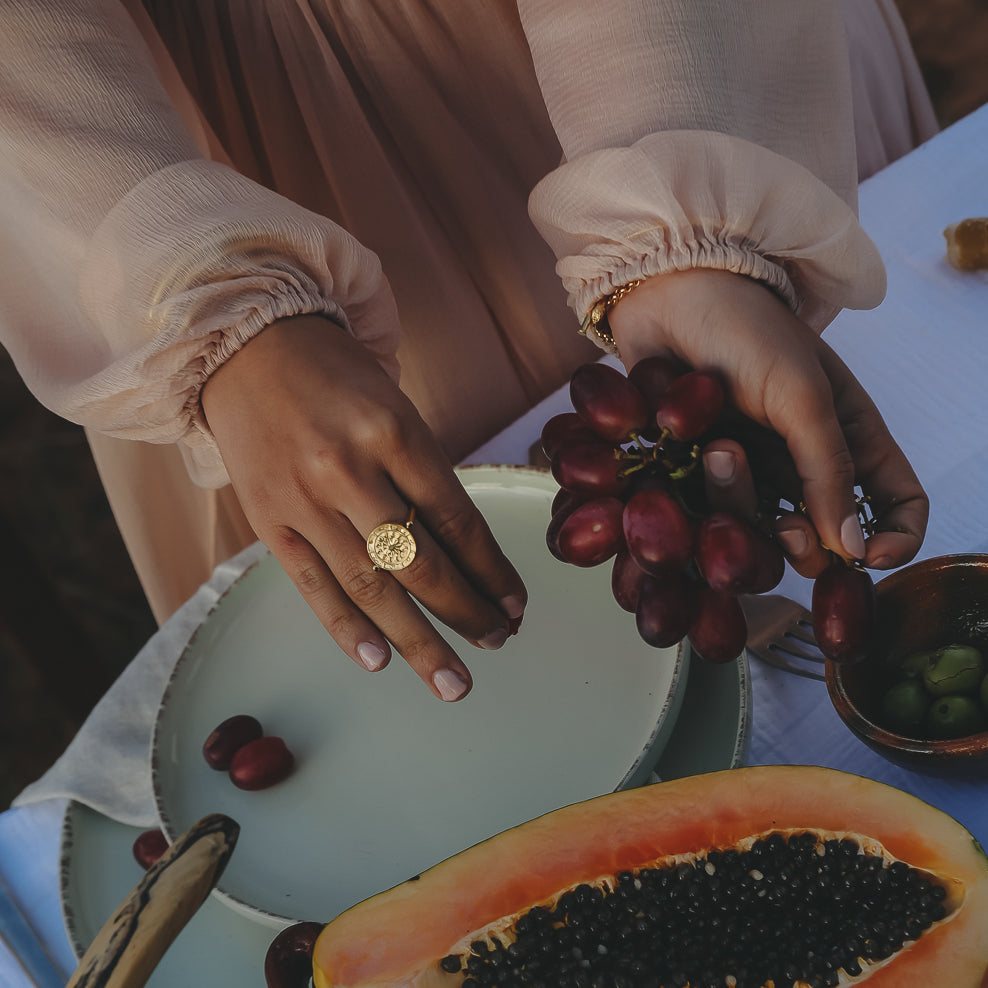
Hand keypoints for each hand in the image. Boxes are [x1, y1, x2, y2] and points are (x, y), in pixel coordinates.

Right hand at [200, 315, 526, 699]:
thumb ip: (424, 476)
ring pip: (371, 587)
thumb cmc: (338, 378)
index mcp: (395, 432)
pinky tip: (378, 662)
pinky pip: (313, 586)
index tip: (517, 604)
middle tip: (498, 642)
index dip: (493, 571)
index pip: (458, 521)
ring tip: (453, 680)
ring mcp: (304, 500)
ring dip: (418, 641)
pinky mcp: (268, 521)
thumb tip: (466, 556)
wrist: (246, 346)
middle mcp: (349, 470)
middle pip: (421, 563)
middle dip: (467, 612)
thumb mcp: (396, 408)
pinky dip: (346, 629)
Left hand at [608, 269, 927, 577]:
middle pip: (819, 536)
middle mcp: (801, 462)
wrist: (667, 295)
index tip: (868, 558)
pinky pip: (702, 513)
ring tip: (716, 447)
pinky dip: (697, 496)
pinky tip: (688, 455)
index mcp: (849, 437)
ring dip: (739, 500)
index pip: (896, 504)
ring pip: (754, 528)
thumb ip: (829, 470)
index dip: (895, 539)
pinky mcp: (696, 472)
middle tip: (784, 526)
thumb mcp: (803, 396)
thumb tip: (853, 549)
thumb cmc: (747, 330)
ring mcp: (748, 469)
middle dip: (804, 541)